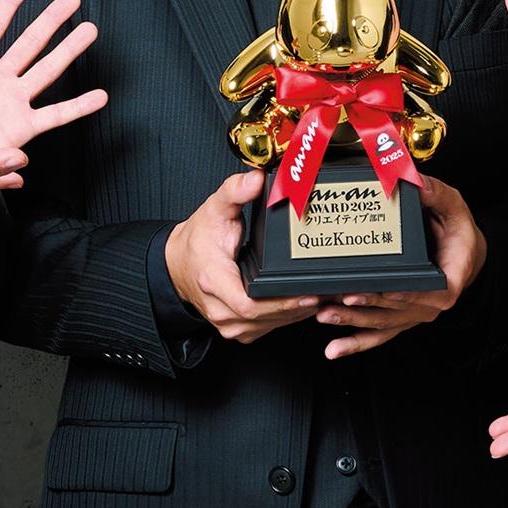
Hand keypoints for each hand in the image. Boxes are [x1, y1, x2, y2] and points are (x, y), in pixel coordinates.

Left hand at [0, 0, 108, 197]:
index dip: (10, 2)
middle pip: (29, 43)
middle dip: (51, 20)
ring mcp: (12, 104)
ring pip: (47, 71)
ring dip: (68, 51)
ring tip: (89, 31)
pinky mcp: (22, 130)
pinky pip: (55, 115)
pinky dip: (78, 107)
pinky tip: (99, 96)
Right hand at [165, 172, 318, 342]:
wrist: (178, 263)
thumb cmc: (198, 240)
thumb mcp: (214, 209)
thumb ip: (235, 191)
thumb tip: (256, 179)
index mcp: (214, 280)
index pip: (248, 304)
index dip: (280, 303)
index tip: (306, 294)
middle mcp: (219, 308)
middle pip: (265, 316)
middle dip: (298, 306)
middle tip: (328, 293)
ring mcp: (228, 323)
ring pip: (269, 325)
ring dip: (297, 313)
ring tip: (326, 298)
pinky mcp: (237, 328)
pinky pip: (266, 327)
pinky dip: (288, 317)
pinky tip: (306, 304)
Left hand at [315, 174, 486, 358]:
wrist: (466, 253)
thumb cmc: (459, 231)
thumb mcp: (455, 207)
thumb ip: (438, 195)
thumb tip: (417, 181)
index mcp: (449, 279)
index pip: (430, 293)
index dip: (408, 294)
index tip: (387, 290)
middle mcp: (431, 303)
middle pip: (399, 310)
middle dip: (368, 305)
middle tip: (341, 297)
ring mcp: (414, 313)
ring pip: (383, 324)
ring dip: (354, 322)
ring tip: (326, 316)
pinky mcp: (400, 318)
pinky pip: (378, 334)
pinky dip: (355, 343)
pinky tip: (334, 350)